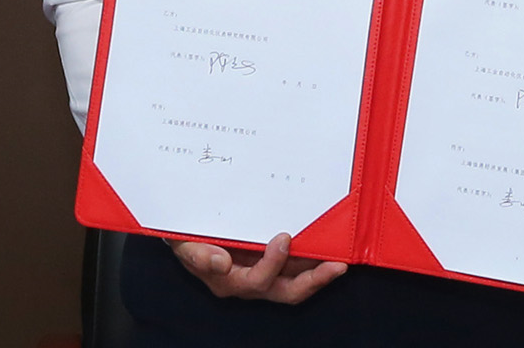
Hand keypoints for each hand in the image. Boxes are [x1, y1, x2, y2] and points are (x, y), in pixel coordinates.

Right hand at [171, 233, 347, 303]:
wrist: (188, 231)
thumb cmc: (186, 239)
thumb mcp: (183, 244)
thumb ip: (197, 255)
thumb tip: (220, 263)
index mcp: (229, 282)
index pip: (257, 281)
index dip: (273, 264)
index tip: (284, 238)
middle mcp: (250, 282)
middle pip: (287, 292)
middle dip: (314, 281)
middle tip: (335, 266)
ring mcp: (264, 274)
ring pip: (297, 283)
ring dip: (320, 274)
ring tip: (339, 261)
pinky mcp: (274, 263)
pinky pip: (298, 269)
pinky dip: (314, 262)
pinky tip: (329, 249)